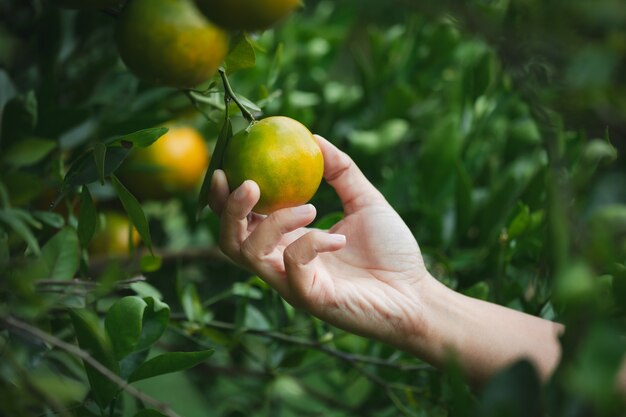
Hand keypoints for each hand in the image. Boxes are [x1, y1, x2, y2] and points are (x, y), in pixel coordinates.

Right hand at [209, 135, 431, 347]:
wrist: (416, 294)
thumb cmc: (391, 250)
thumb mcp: (365, 200)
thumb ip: (340, 170)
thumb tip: (314, 137)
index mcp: (288, 241)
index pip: (242, 220)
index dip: (226, 196)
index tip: (229, 164)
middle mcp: (282, 262)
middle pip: (229, 241)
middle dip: (230, 209)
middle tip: (249, 183)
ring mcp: (292, 282)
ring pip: (249, 253)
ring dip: (273, 221)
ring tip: (309, 207)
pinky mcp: (308, 298)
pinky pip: (291, 265)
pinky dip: (311, 243)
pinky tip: (338, 238)